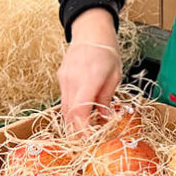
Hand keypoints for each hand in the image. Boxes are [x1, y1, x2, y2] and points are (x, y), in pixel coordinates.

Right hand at [58, 8, 120, 131]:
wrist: (90, 30)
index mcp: (89, 79)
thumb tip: (105, 118)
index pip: (80, 111)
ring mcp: (64, 80)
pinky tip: (81, 116)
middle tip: (87, 144)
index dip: (83, 130)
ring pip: (64, 109)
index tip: (89, 141)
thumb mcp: (115, 75)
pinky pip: (64, 100)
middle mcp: (72, 81)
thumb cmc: (107, 51)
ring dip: (73, 123)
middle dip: (77, 132)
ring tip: (85, 133)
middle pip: (69, 114)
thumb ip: (107, 98)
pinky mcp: (61, 78)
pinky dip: (71, 111)